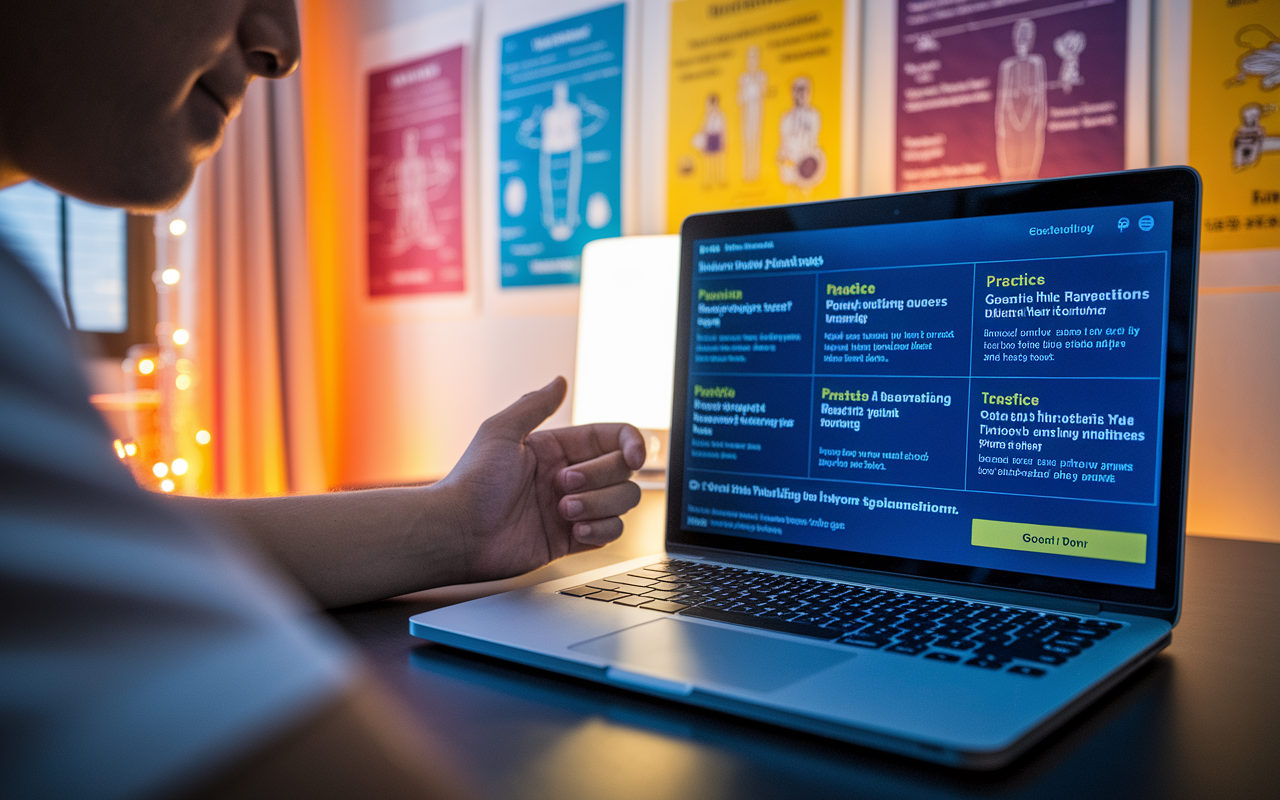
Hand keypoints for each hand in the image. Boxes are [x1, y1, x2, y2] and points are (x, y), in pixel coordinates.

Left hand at [435, 377, 645, 582]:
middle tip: (563, 485)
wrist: (459, 533)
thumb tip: (560, 380)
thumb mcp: (501, 431)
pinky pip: (611, 531)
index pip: (613, 438)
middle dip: (600, 478)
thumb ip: (535, 405)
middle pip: (623, 471)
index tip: (633, 457)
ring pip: (623, 501)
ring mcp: (574, 508)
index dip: (632, 444)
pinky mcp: (572, 539)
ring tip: (563, 511)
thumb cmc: (473, 482)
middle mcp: (570, 476)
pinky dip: (601, 530)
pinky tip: (575, 531)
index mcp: (557, 448)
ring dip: (600, 505)